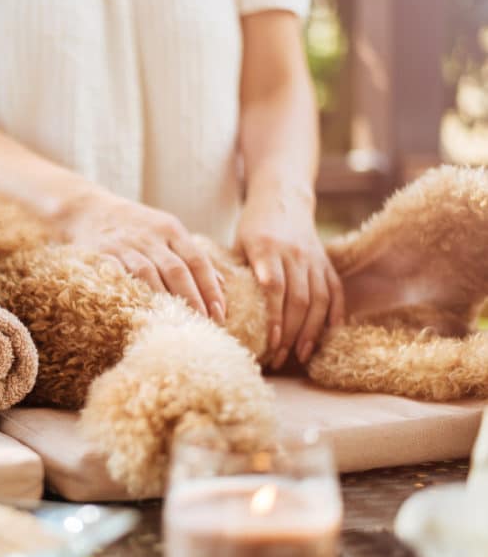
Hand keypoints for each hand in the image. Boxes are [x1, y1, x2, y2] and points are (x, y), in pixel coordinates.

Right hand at [59, 189, 225, 322]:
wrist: (87, 209)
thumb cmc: (133, 226)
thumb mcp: (166, 231)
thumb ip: (191, 255)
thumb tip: (222, 285)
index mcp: (171, 230)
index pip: (197, 261)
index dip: (211, 289)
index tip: (220, 313)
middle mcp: (151, 236)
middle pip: (177, 270)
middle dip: (193, 300)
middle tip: (204, 326)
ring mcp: (126, 245)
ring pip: (150, 274)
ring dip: (166, 301)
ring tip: (178, 325)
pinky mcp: (102, 254)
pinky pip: (120, 276)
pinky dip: (133, 293)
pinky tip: (143, 312)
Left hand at [235, 184, 344, 368]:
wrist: (282, 198)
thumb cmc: (253, 227)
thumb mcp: (237, 244)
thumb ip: (233, 272)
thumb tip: (220, 310)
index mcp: (267, 249)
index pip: (274, 289)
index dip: (275, 318)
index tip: (270, 342)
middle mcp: (294, 255)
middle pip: (299, 300)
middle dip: (291, 333)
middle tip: (279, 358)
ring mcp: (314, 259)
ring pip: (319, 299)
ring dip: (312, 330)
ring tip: (302, 354)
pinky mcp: (326, 262)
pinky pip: (335, 291)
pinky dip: (335, 313)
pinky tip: (330, 334)